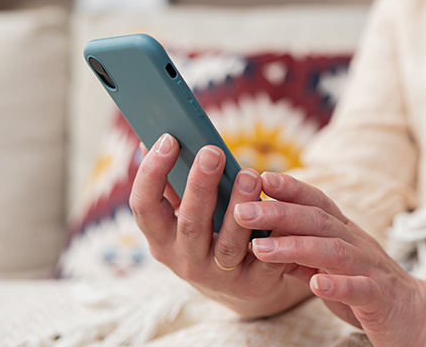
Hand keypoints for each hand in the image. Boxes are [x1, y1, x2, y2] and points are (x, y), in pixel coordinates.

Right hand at [129, 134, 312, 316]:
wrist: (240, 286)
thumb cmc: (211, 235)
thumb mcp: (187, 214)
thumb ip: (173, 183)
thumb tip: (150, 140)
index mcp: (162, 238)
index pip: (144, 207)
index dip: (152, 173)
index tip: (168, 139)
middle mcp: (185, 261)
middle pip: (190, 224)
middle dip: (201, 186)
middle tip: (213, 152)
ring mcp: (219, 277)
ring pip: (228, 244)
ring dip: (240, 207)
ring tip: (251, 175)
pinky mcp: (253, 285)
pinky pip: (266, 258)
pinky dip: (273, 234)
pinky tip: (280, 206)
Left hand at [235, 172, 425, 346]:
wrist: (420, 316)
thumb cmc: (368, 289)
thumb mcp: (333, 264)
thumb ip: (303, 250)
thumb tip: (259, 235)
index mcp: (346, 233)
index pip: (318, 202)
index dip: (290, 188)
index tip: (258, 176)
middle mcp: (358, 244)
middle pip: (319, 221)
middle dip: (280, 213)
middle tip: (242, 210)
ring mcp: (371, 269)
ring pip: (334, 251)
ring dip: (297, 246)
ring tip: (262, 248)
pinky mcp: (380, 298)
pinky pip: (359, 289)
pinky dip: (336, 285)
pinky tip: (314, 284)